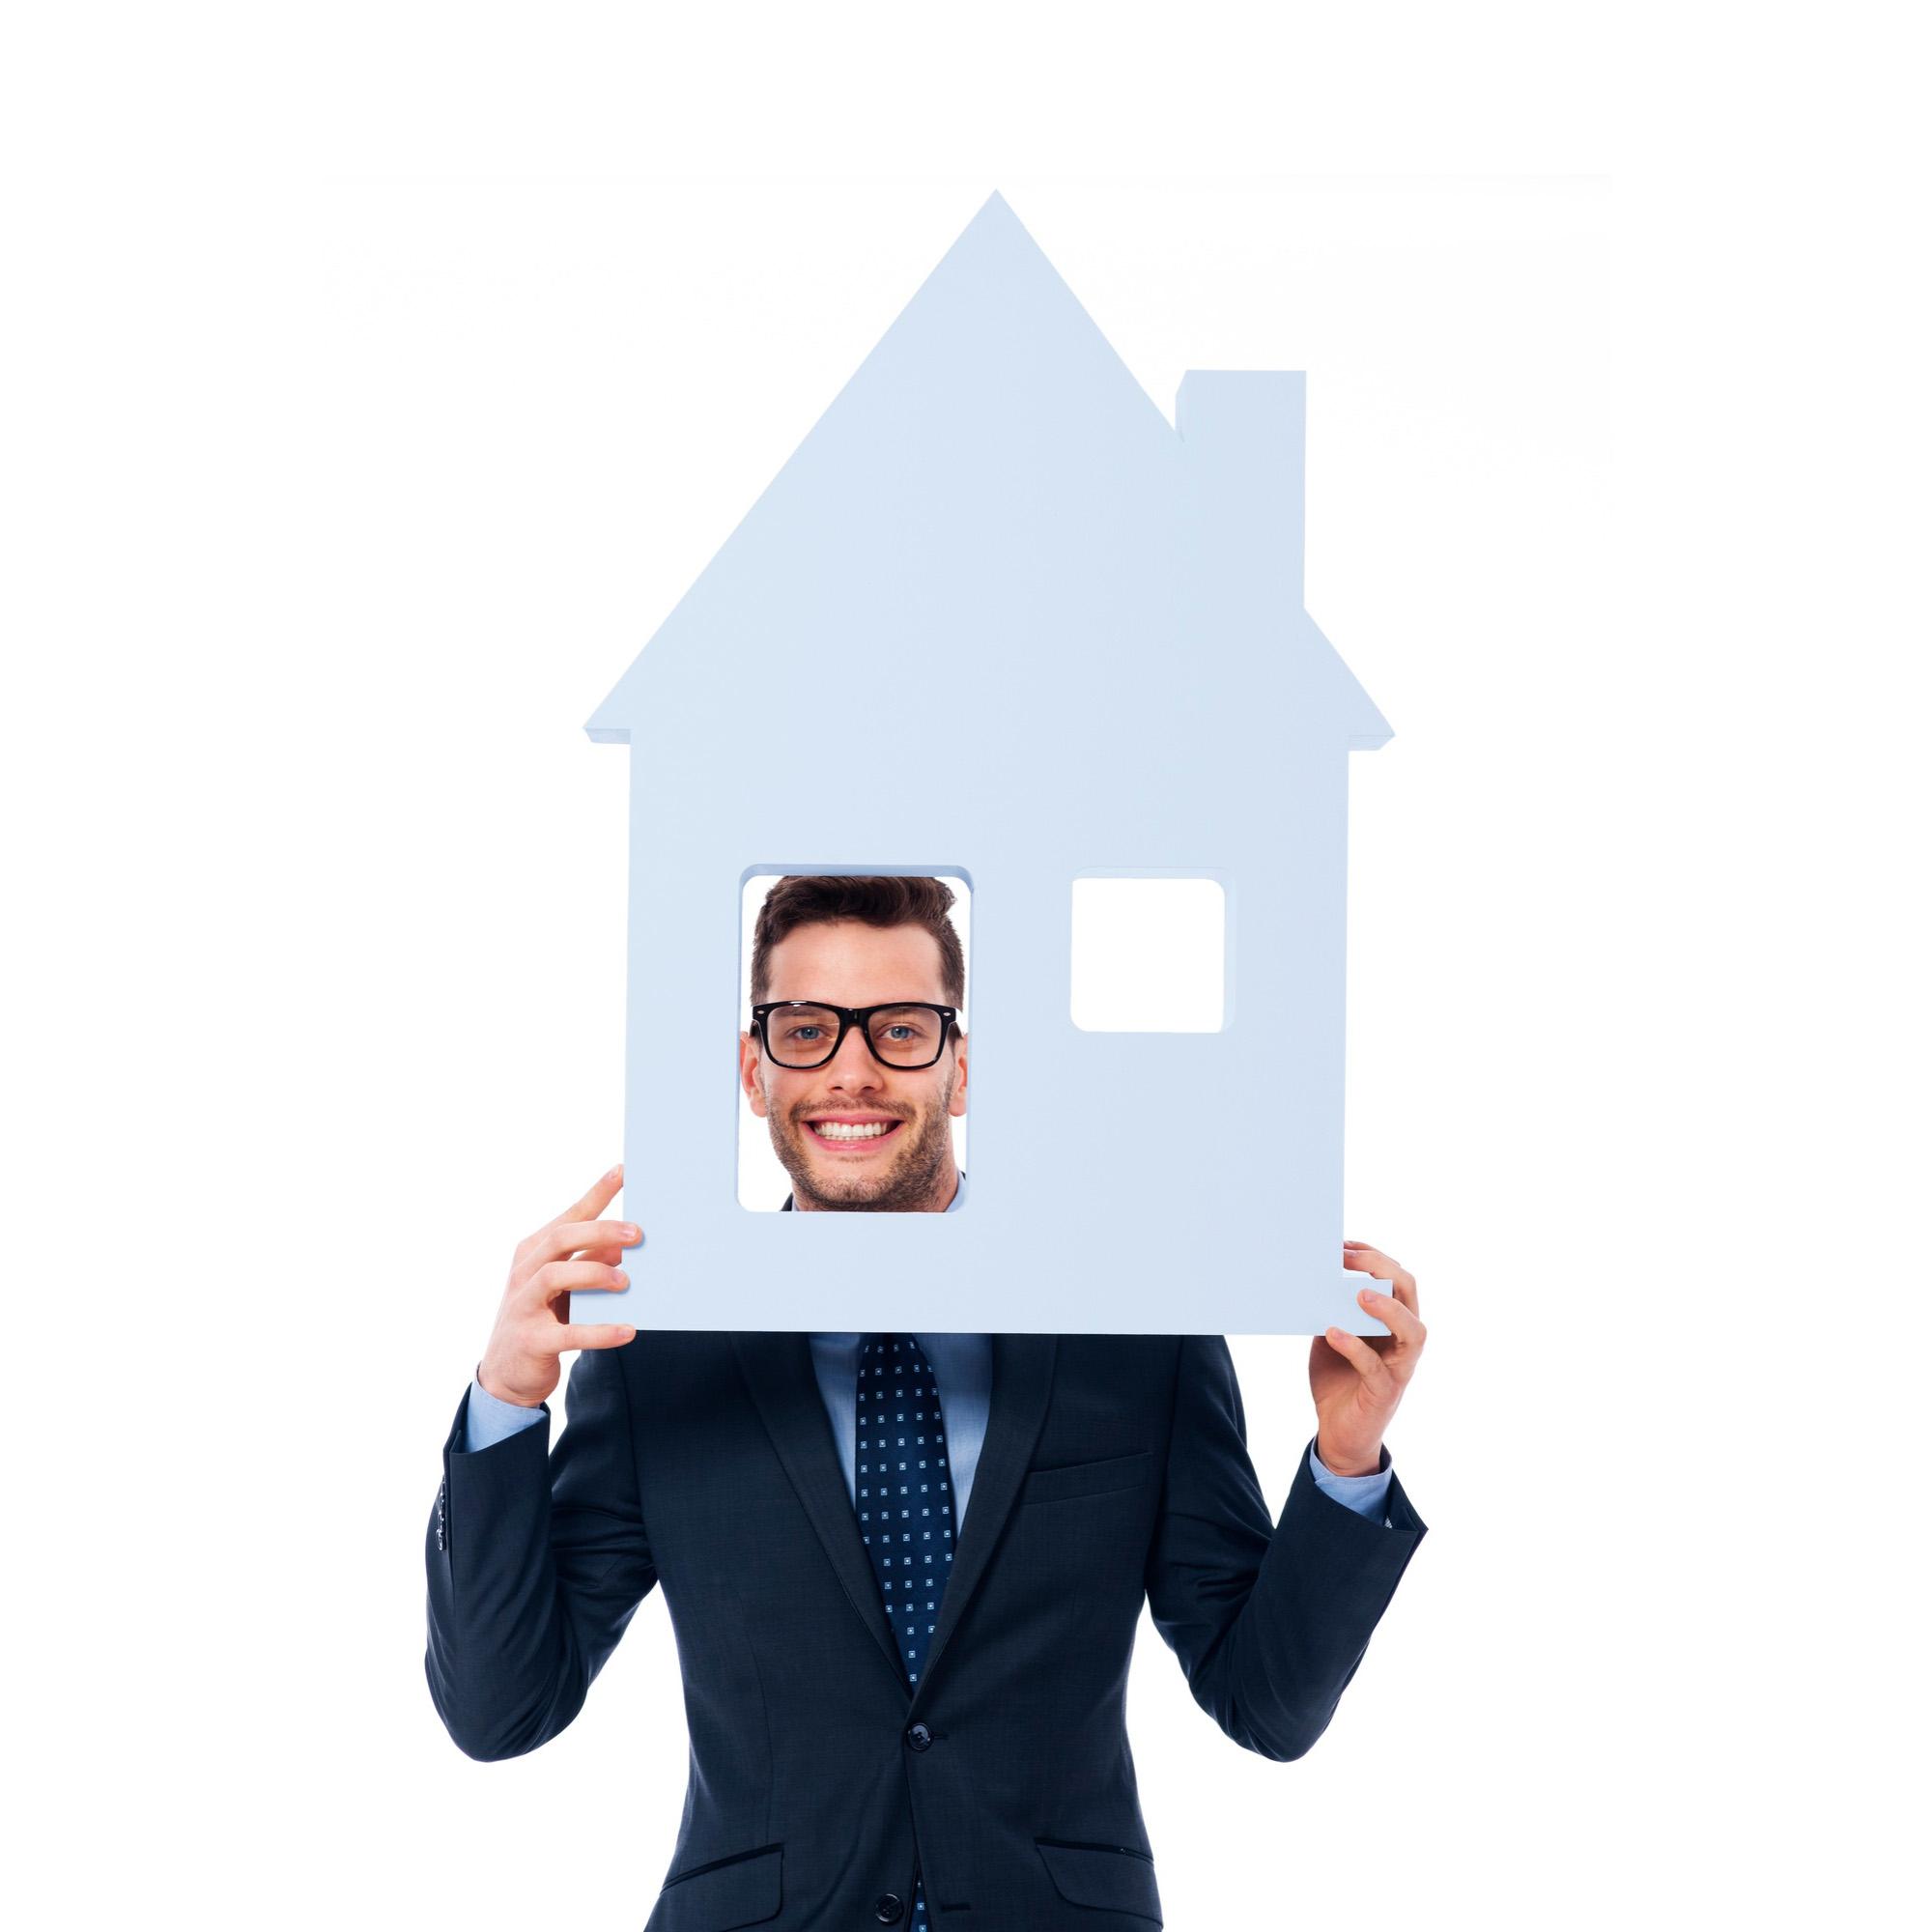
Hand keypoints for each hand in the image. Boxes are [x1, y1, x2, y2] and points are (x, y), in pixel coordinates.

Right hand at [476, 1163, 640, 1407]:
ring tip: (626, 1281)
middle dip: (600, 1231)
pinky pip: (568, 1333)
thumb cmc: (544, 1318)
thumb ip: (590, 1263)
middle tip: (637, 1234)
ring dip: (594, 1273)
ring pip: (555, 1275)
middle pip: (560, 1239)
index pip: (569, 1216)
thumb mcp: (566, 1287)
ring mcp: (523, 1305)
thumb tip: (625, 1247)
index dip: (597, 1193)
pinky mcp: (531, 1340)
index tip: (624, 1171)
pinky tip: (628, 1331)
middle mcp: (524, 1272)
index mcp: (534, 1251)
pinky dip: (600, 1332)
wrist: (506, 1374)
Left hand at [1307, 1241, 1425, 1475]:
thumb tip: (1311, 1278)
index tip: (1344, 1242)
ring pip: (1412, 1330)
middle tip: (1347, 1258)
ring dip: (1387, 1308)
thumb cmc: (1339, 1380)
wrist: (1339, 1434)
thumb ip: (1330, 1310)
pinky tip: (1333, 1332)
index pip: (1396, 1277)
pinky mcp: (1385, 1391)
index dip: (1374, 1256)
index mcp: (1392, 1320)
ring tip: (1359, 1293)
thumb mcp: (1331, 1335)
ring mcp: (1399, 1366)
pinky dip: (1355, 1347)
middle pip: (1409, 1293)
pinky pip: (1375, 1366)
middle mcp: (1403, 1340)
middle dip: (1381, 1268)